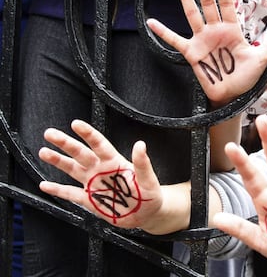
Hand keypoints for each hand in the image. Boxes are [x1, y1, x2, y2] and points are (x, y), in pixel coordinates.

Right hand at [38, 120, 185, 232]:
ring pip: (72, 169)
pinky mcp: (90, 200)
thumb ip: (142, 164)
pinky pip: (71, 194)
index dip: (88, 134)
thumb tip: (140, 144)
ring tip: (44, 151)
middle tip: (50, 133)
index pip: (99, 144)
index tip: (76, 124)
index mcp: (115, 163)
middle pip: (80, 153)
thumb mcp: (148, 180)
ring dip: (58, 161)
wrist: (147, 214)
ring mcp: (94, 184)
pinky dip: (58, 190)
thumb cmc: (150, 195)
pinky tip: (45, 185)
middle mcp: (101, 170)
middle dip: (65, 143)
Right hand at [147, 0, 266, 106]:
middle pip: (208, 3)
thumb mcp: (262, 59)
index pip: (227, 3)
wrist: (232, 95)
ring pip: (192, 15)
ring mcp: (202, 41)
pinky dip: (163, 32)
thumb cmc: (245, 78)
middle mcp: (215, 31)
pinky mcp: (192, 53)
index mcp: (232, 30)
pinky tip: (152, 23)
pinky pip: (175, 40)